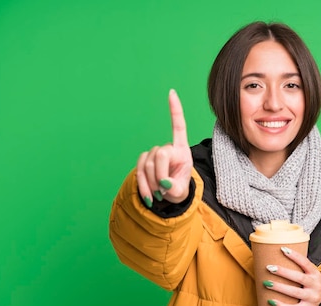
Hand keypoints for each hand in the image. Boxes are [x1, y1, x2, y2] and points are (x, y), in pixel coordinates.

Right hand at [137, 89, 192, 205]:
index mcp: (182, 150)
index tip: (171, 92)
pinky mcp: (142, 160)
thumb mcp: (180, 191)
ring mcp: (153, 154)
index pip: (178, 127)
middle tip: (165, 190)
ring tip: (160, 193)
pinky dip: (143, 186)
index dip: (175, 110)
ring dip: (153, 183)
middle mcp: (167, 148)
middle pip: (159, 155)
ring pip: (147, 164)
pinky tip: (149, 196)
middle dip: (160, 175)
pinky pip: (139, 171)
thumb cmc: (178, 190)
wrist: (169, 196)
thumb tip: (163, 182)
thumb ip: (174, 188)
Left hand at [264, 247, 320, 305]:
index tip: (282, 249)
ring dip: (280, 288)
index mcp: (315, 273)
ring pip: (295, 292)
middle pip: (299, 278)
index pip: (305, 263)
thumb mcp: (309, 273)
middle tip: (269, 267)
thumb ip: (298, 266)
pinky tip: (271, 301)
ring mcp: (312, 298)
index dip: (295, 256)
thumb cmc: (310, 282)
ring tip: (266, 283)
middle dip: (283, 272)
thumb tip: (276, 254)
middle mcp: (315, 285)